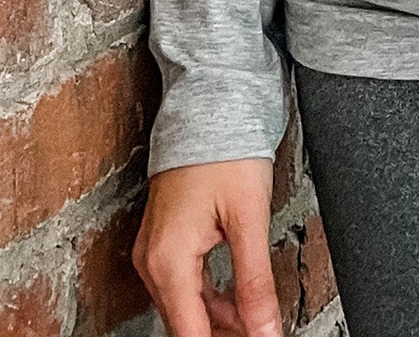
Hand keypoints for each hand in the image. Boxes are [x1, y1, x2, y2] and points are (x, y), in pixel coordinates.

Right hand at [132, 159, 285, 336]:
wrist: (210, 104)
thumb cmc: (226, 149)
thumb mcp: (249, 219)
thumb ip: (255, 282)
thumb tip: (265, 331)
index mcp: (168, 260)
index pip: (190, 334)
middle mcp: (153, 259)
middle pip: (185, 324)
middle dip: (222, 334)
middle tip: (258, 332)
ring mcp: (155, 248)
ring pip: (184, 305)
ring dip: (217, 320)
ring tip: (254, 321)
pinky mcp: (164, 238)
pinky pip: (183, 283)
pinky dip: (208, 298)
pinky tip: (235, 300)